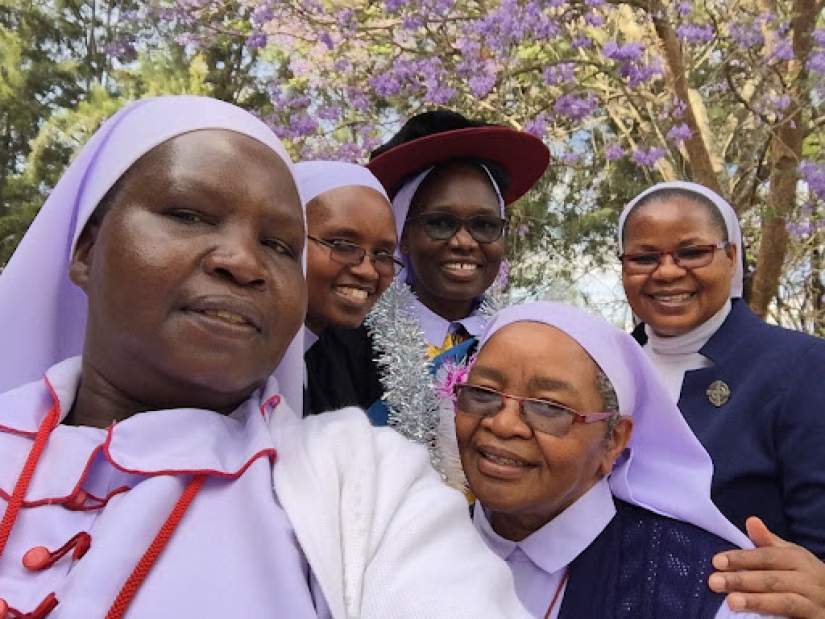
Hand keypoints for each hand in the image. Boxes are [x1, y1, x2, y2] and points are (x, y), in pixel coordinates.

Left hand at [708, 516, 824, 617]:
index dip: (741, 559)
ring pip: (784, 602)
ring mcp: (814, 603)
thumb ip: (767, 542)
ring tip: (731, 602)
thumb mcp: (789, 555)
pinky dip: (774, 617)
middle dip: (742, 580)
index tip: (716, 561)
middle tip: (714, 582)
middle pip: (772, 579)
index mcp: (797, 559)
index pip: (766, 557)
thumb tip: (751, 520)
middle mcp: (807, 580)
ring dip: (756, 601)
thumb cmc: (804, 574)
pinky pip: (794, 617)